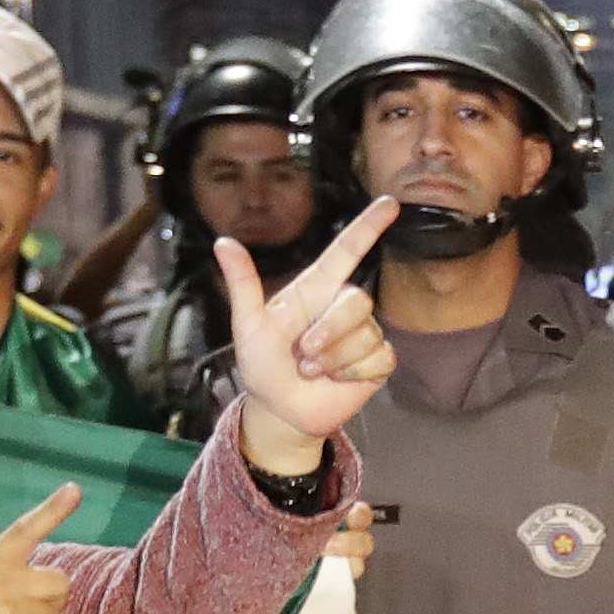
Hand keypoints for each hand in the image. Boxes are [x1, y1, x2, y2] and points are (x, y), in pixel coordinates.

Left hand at [220, 193, 403, 471]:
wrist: (280, 410)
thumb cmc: (262, 364)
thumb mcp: (248, 325)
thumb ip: (243, 284)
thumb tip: (223, 241)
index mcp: (315, 289)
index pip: (346, 251)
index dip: (368, 226)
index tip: (390, 202)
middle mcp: (342, 306)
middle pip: (358, 301)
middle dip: (329, 333)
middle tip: (303, 356)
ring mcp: (363, 333)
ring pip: (367, 335)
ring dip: (335, 359)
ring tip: (313, 370)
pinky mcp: (377, 361)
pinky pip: (379, 358)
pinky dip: (353, 373)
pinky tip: (337, 379)